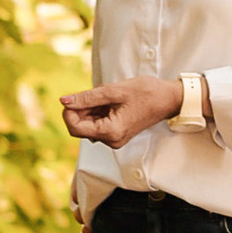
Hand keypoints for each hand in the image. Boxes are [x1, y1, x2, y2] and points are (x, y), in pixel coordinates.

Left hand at [62, 76, 187, 144]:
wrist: (168, 99)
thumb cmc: (145, 93)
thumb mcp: (113, 91)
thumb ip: (86, 98)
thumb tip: (64, 101)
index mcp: (111, 132)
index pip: (75, 128)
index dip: (69, 112)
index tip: (75, 98)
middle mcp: (112, 141)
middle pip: (81, 128)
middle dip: (82, 109)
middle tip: (96, 93)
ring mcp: (114, 139)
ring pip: (89, 125)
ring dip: (91, 109)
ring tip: (108, 96)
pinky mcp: (117, 134)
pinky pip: (99, 125)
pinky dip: (99, 112)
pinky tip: (111, 101)